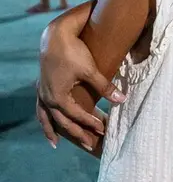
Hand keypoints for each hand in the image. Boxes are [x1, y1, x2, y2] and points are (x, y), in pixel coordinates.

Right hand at [35, 6, 122, 149]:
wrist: (55, 36)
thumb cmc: (74, 52)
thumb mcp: (90, 70)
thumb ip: (105, 86)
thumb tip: (122, 99)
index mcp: (58, 96)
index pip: (76, 115)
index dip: (90, 123)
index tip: (103, 129)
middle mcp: (47, 97)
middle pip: (62, 121)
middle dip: (76, 133)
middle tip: (90, 146)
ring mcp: (42, 93)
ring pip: (47, 118)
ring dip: (54, 131)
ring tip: (56, 145)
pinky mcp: (42, 87)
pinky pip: (40, 108)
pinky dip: (43, 119)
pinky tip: (47, 123)